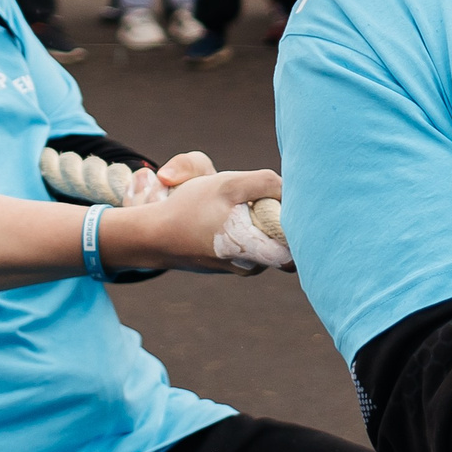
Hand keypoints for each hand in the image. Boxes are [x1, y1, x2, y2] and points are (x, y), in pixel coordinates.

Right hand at [103, 166, 289, 274]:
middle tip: (259, 201)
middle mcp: (253, 267)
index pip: (299, 246)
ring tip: (237, 208)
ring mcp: (240, 268)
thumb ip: (266, 183)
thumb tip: (290, 189)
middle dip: (277, 219)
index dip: (298, 223)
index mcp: (258, 252)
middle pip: (284, 241)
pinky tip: (225, 218)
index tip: (282, 204)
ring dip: (258, 222)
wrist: (152, 237)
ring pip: (264, 241)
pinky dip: (244, 229)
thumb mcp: (228, 185)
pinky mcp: (228, 265)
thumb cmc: (189, 209)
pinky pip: (249, 245)